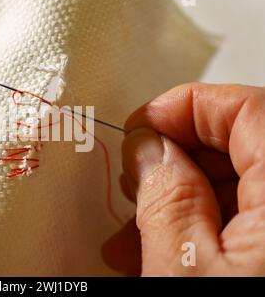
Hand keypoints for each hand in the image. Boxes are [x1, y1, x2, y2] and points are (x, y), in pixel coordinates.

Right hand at [103, 83, 264, 275]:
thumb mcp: (185, 270)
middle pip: (238, 147)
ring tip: (134, 236)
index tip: (138, 128)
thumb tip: (147, 146)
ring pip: (237, 187)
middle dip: (173, 162)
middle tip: (133, 184)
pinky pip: (244, 221)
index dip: (182, 107)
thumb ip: (166, 198)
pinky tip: (164, 251)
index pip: (246, 109)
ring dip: (179, 202)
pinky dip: (202, 229)